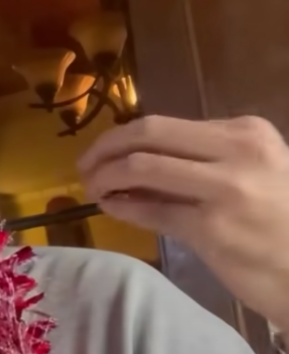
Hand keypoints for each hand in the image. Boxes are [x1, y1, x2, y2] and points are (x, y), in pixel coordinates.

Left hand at [78, 115, 288, 331]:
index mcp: (246, 131)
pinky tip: (111, 208)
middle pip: (147, 134)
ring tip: (94, 189)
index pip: (164, 125)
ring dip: (104, 177)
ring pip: (140, 166)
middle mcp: (237, 151)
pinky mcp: (211, 228)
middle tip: (84, 167)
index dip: (121, 137)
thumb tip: (133, 159)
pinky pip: (149, 209)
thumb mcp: (253, 173)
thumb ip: (202, 161)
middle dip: (103, 148)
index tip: (103, 151)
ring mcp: (224, 188)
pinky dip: (120, 206)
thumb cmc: (281, 221)